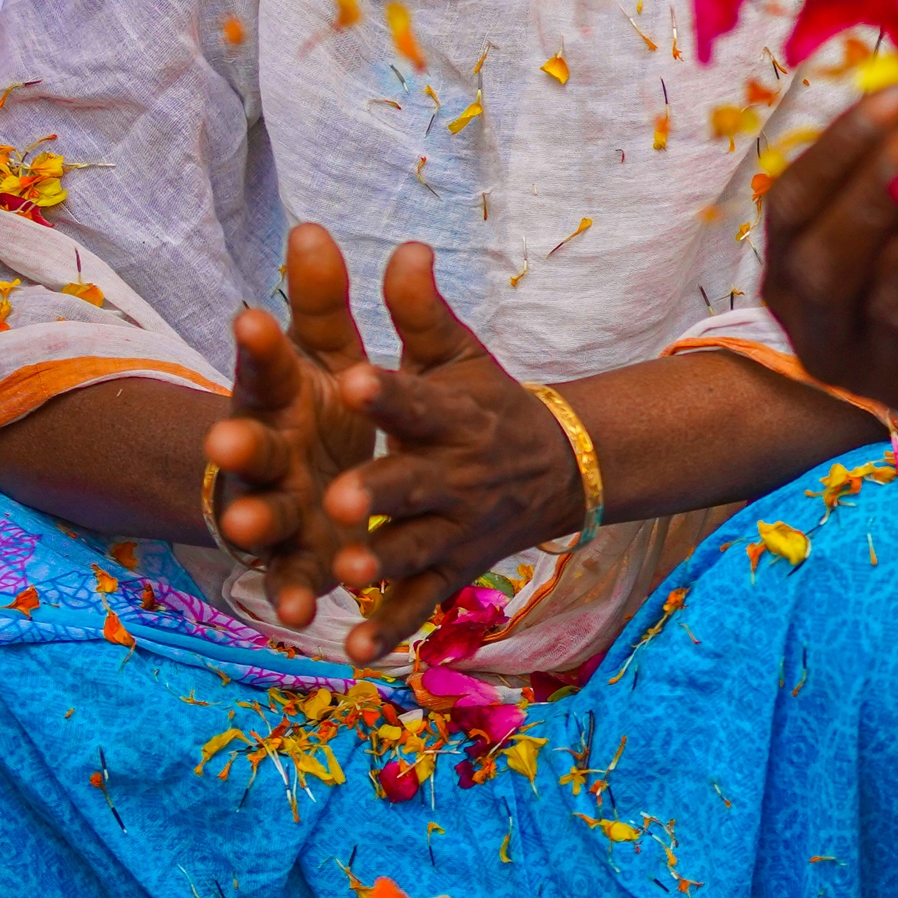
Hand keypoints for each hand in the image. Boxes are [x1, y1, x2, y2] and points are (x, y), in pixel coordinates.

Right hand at [203, 224, 385, 634]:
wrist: (311, 481)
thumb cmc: (318, 408)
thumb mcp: (328, 355)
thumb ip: (322, 301)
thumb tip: (313, 226)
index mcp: (277, 398)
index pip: (265, 367)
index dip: (258, 347)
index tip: (253, 319)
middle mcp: (266, 455)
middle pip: (247, 448)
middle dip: (238, 445)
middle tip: (227, 439)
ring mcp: (277, 511)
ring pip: (262, 518)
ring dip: (256, 524)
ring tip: (252, 529)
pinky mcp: (296, 563)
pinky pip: (292, 583)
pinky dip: (292, 599)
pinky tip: (299, 618)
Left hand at [318, 243, 588, 663]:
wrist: (559, 469)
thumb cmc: (486, 404)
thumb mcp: (457, 354)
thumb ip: (422, 310)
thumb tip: (405, 245)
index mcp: (451, 416)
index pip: (418, 400)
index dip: (387, 393)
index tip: (350, 379)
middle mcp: (456, 475)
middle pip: (414, 485)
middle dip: (379, 494)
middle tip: (338, 499)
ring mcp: (456, 528)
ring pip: (416, 549)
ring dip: (384, 565)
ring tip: (347, 574)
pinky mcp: (453, 570)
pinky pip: (422, 605)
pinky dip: (391, 631)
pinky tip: (355, 652)